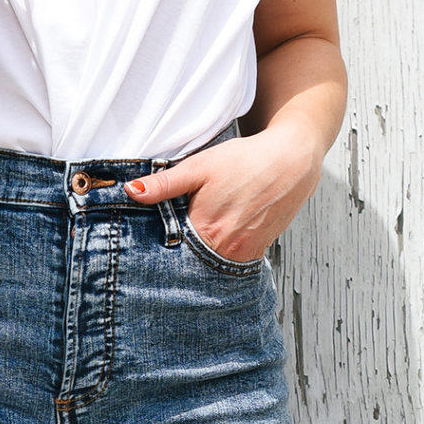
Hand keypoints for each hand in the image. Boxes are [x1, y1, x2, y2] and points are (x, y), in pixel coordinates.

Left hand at [129, 120, 324, 261]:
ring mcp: (245, 253)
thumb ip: (164, 184)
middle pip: (191, 261)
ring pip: (212, 263)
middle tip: (171, 243)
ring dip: (200, 256)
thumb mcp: (200, 166)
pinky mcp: (259, 250)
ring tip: (196, 238)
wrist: (292, 160)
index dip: (159, 248)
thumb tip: (131, 192)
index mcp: (206, 230)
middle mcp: (226, 248)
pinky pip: (232, 260)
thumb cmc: (246, 160)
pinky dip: (221, 253)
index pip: (171, 251)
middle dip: (179, 256)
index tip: (149, 245)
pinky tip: (218, 237)